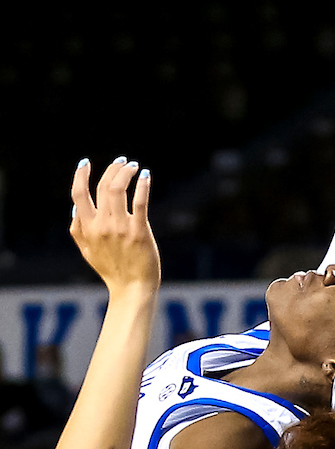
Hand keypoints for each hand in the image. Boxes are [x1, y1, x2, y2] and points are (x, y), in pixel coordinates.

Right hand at [70, 158, 160, 293]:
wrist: (132, 287)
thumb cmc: (111, 268)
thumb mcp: (87, 251)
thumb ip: (78, 229)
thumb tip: (75, 207)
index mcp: (86, 229)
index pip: (78, 195)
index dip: (80, 176)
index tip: (85, 163)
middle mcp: (101, 226)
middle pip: (103, 188)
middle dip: (112, 169)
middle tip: (122, 161)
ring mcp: (120, 228)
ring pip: (118, 190)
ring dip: (126, 173)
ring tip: (134, 166)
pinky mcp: (139, 231)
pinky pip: (140, 202)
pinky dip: (142, 185)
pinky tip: (146, 175)